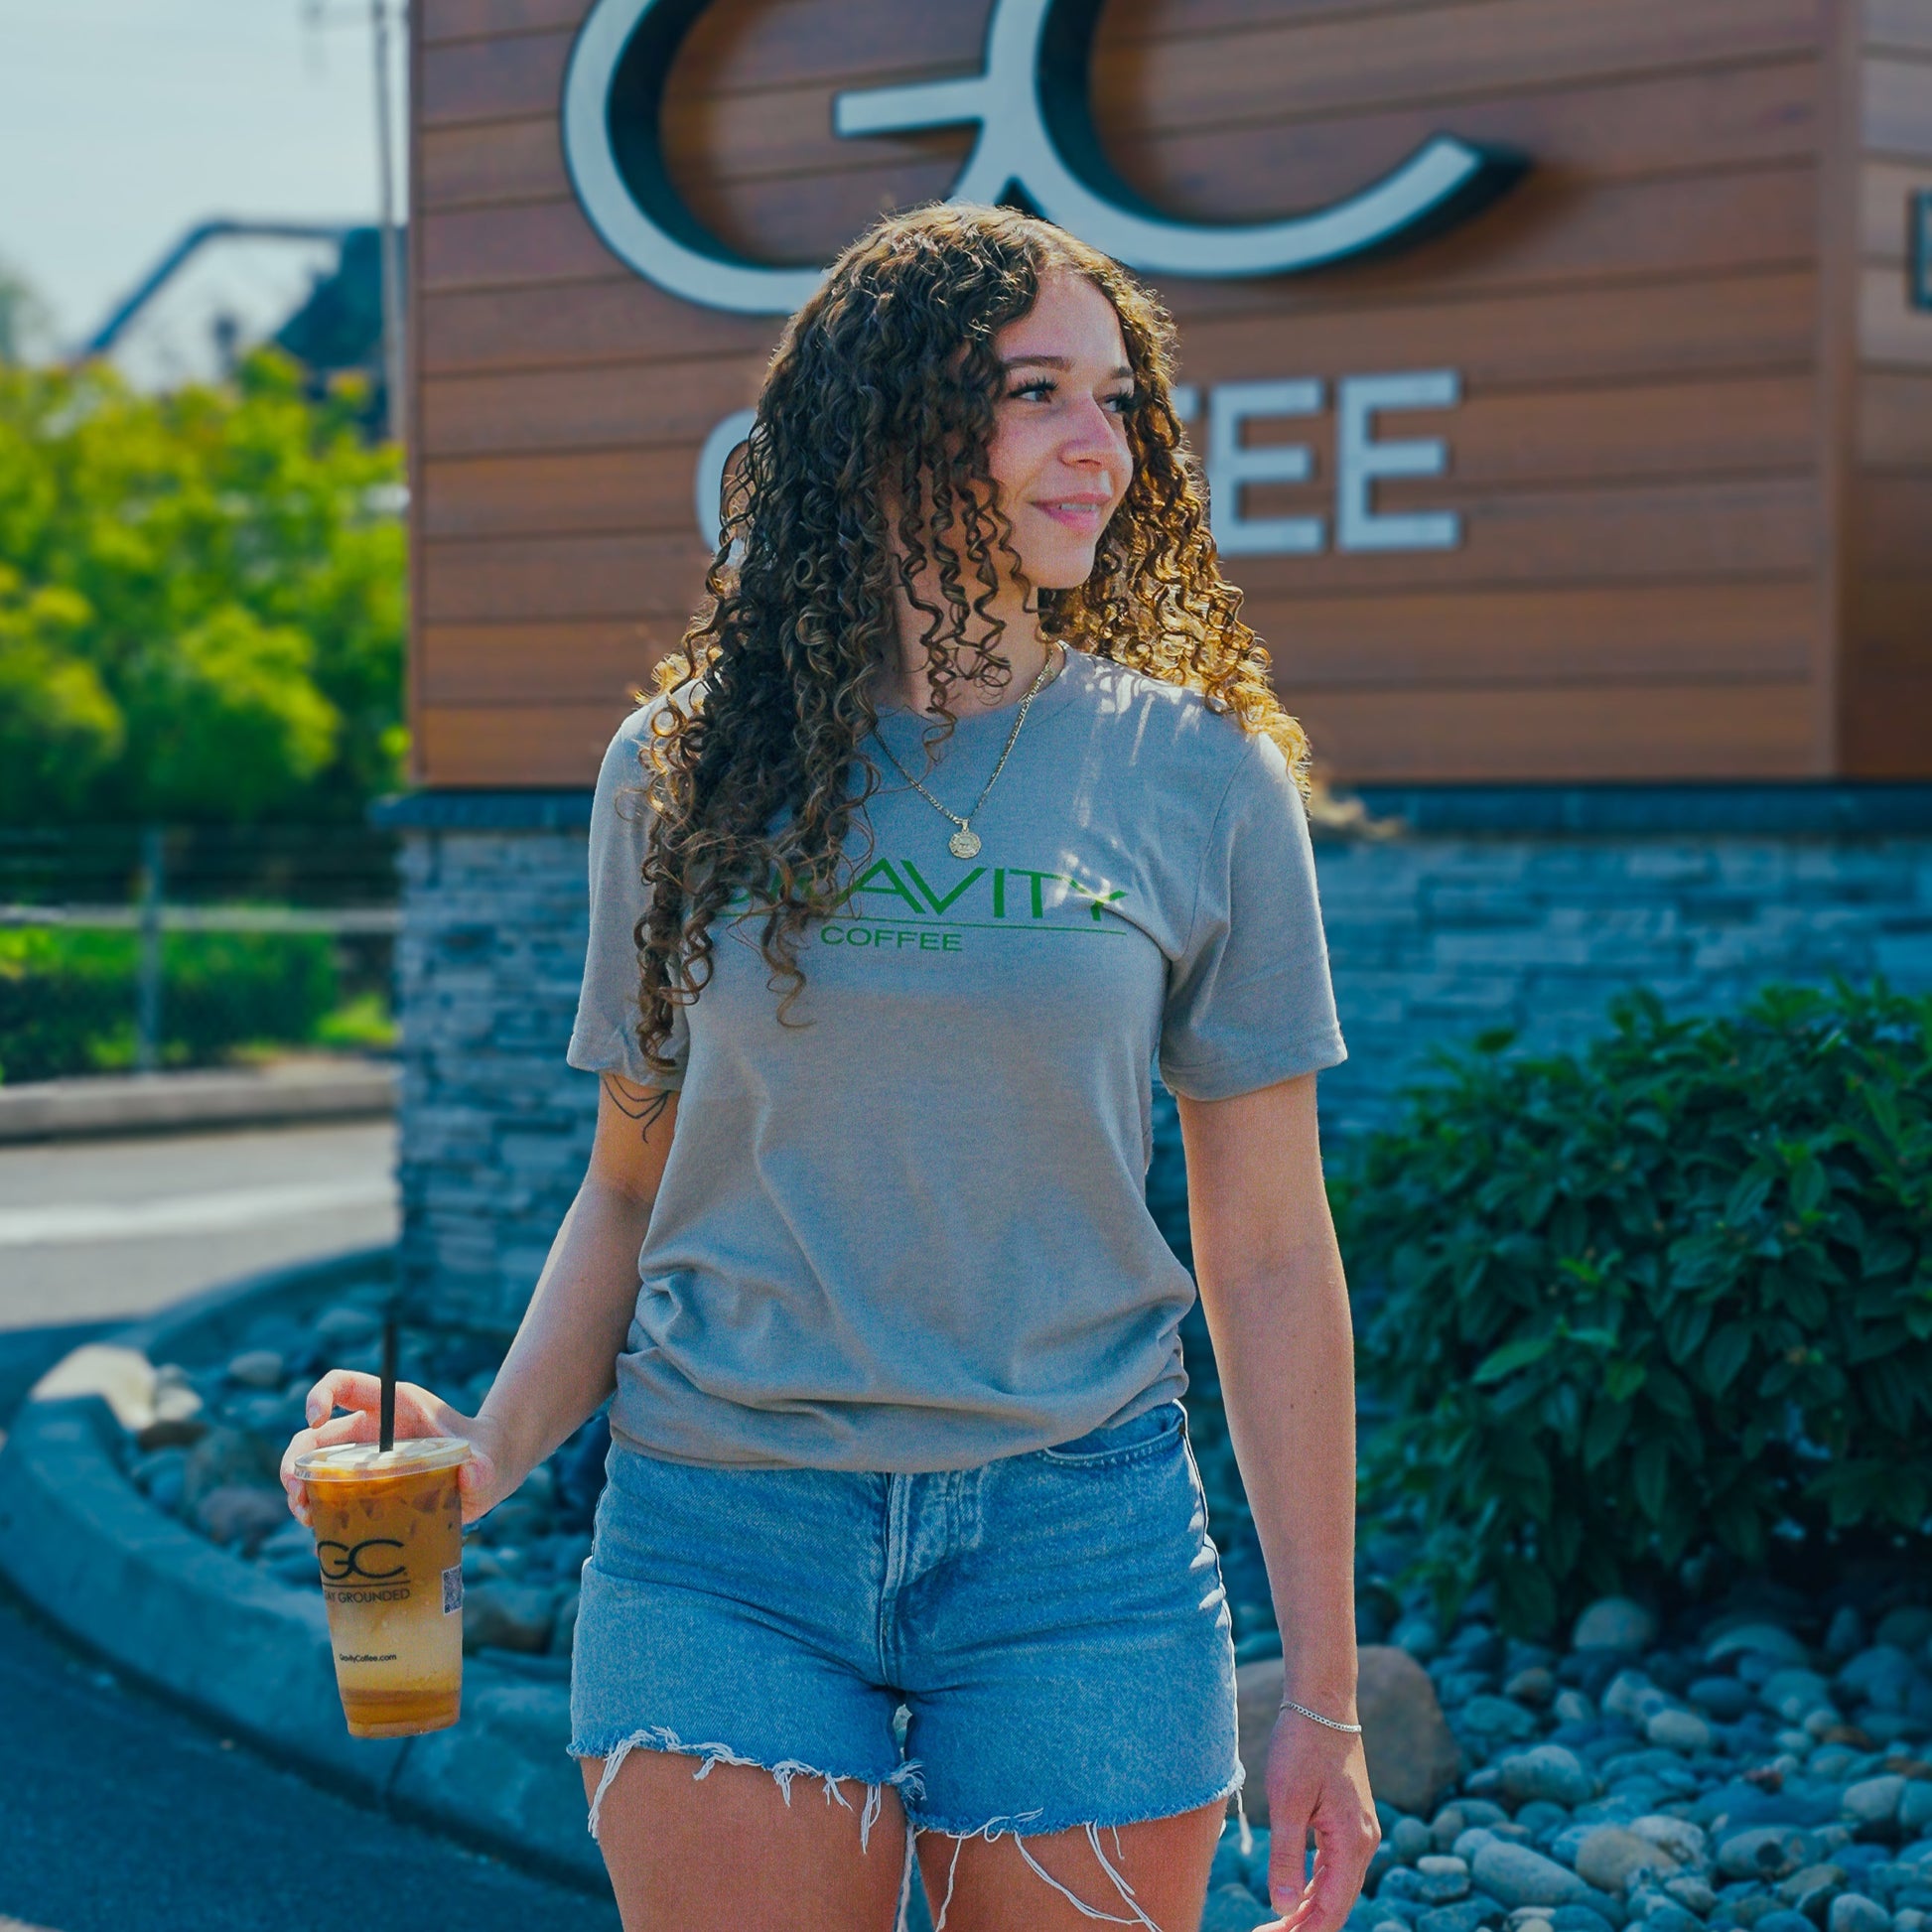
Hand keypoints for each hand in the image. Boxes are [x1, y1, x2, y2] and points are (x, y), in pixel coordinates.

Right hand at [279, 1371, 520, 1528]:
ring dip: (300, 1494)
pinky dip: (320, 1522)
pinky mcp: (364, 1493)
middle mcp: (370, 1433)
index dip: (320, 1395)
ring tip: (306, 1518)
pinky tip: (322, 1545)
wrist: (485, 1476)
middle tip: (296, 1490)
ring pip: (314, 1472)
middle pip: (315, 1438)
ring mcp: (363, 1464)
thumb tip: (474, 1471)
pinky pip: (330, 1504)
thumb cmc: (483, 1455)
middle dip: (295, 1461)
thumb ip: (484, 1465)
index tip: (314, 1419)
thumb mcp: (487, 1457)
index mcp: (393, 1406)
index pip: (343, 1385)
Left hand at [1257, 1703, 1379, 1931]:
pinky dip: (1314, 1886)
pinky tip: (1293, 1895)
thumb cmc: (1302, 1745)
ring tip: (1275, 1925)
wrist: (1322, 1702)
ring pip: (1336, 1886)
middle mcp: (1363, 1841)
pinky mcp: (1349, 1820)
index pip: (1332, 1909)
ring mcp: (1359, 1831)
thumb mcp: (1287, 1801)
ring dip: (1307, 1908)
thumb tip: (1282, 1907)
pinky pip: (1334, 1866)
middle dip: (1304, 1925)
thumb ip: (1286, 1856)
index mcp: (1353, 1841)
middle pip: (1337, 1903)